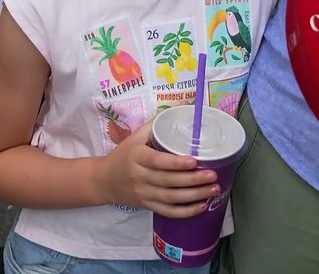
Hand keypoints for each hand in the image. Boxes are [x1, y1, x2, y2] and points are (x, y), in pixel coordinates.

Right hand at [97, 120, 218, 218]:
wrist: (105, 180)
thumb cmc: (125, 154)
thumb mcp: (136, 136)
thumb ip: (157, 123)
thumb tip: (184, 106)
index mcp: (137, 156)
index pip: (157, 161)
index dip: (176, 163)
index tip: (194, 160)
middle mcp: (139, 176)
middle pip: (168, 181)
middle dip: (192, 180)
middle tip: (213, 176)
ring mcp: (143, 193)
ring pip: (170, 198)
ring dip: (194, 195)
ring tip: (214, 189)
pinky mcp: (147, 206)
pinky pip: (168, 211)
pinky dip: (185, 212)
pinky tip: (201, 206)